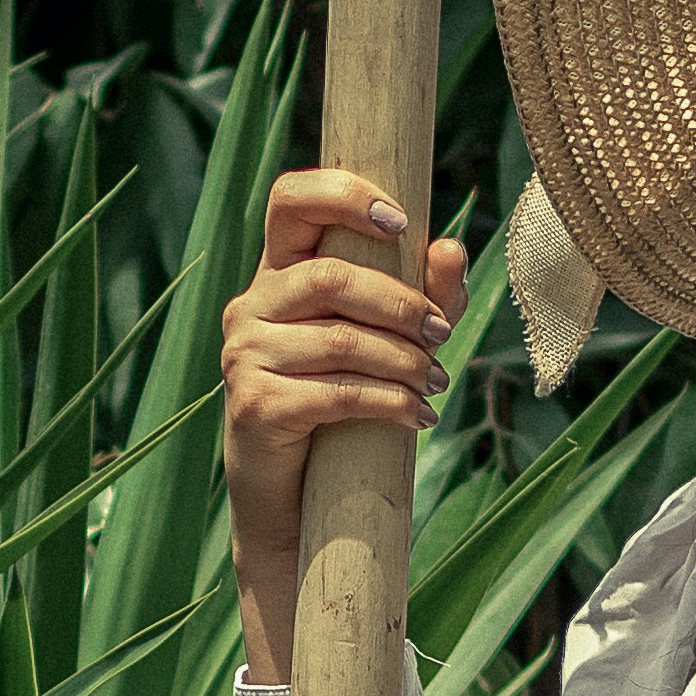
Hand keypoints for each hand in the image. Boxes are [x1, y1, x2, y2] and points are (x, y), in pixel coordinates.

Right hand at [222, 168, 467, 677]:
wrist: (295, 501)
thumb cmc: (343, 408)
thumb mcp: (391, 344)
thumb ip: (425, 295)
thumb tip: (451, 247)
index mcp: (279, 273)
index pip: (291, 199)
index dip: (343, 194)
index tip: (400, 222)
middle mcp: (250, 305)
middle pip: (331, 276)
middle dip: (401, 304)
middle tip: (442, 336)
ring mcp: (244, 354)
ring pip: (339, 339)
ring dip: (403, 362)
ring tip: (436, 383)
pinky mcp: (254, 405)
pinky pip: (334, 393)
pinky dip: (388, 403)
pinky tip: (418, 417)